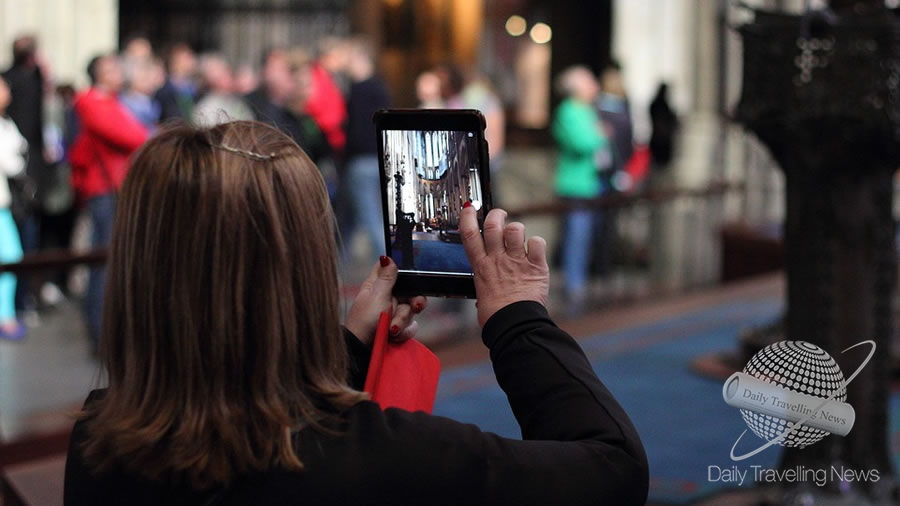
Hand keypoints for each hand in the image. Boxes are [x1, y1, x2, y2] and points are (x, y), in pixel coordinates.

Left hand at [345, 256, 427, 345]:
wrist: (363, 351)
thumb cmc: (365, 321)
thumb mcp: (377, 296)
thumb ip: (386, 278)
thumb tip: (387, 256)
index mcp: (378, 285)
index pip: (393, 270)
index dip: (405, 272)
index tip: (413, 278)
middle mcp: (387, 297)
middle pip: (410, 291)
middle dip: (412, 302)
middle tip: (415, 306)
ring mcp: (393, 313)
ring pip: (411, 311)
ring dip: (403, 321)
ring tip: (391, 330)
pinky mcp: (398, 328)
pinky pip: (411, 326)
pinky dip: (404, 332)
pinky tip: (394, 337)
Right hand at [459, 206, 549, 326]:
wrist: (514, 326)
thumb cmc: (496, 317)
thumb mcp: (481, 298)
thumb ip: (485, 286)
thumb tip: (486, 293)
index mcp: (481, 268)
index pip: (470, 235)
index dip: (468, 218)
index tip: (469, 208)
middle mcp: (497, 260)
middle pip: (493, 225)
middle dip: (496, 215)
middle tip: (500, 215)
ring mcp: (517, 261)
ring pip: (516, 229)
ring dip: (517, 228)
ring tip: (518, 236)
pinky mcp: (535, 266)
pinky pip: (537, 242)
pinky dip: (536, 243)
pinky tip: (534, 251)